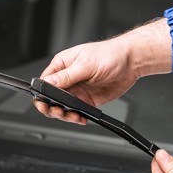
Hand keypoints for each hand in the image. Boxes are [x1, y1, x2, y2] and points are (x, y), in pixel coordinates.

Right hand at [34, 18, 172, 124]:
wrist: (131, 62)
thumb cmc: (110, 55)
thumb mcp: (86, 64)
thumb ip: (66, 76)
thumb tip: (48, 82)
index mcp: (62, 65)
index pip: (44, 82)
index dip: (41, 94)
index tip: (45, 102)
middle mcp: (68, 79)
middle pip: (50, 98)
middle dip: (51, 107)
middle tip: (57, 111)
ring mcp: (77, 90)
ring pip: (62, 107)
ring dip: (64, 114)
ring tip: (71, 116)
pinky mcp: (87, 100)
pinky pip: (76, 112)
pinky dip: (76, 117)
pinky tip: (80, 117)